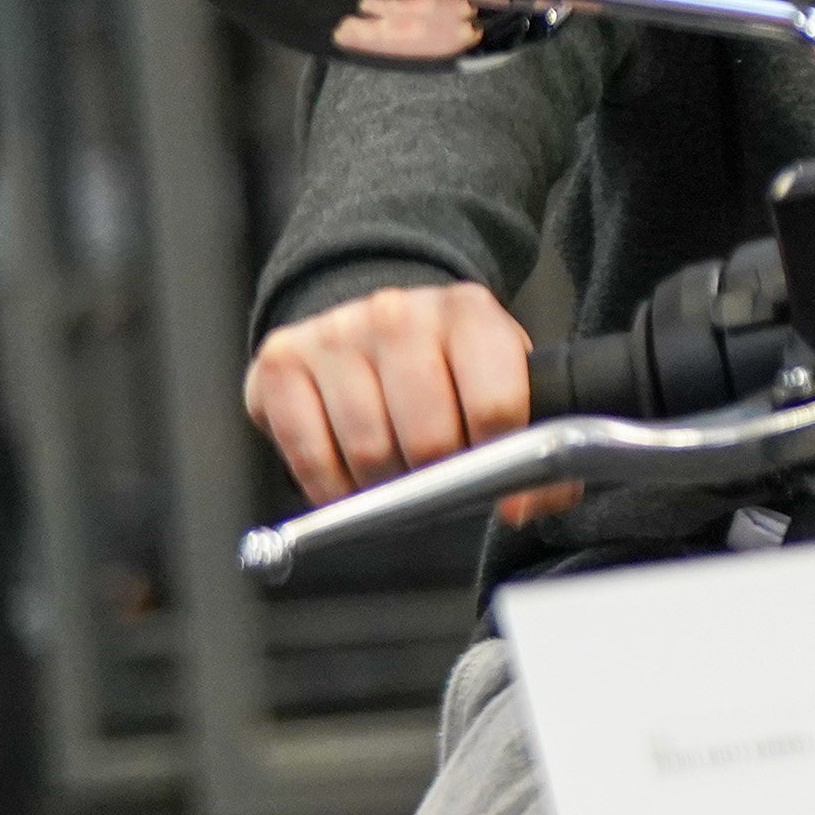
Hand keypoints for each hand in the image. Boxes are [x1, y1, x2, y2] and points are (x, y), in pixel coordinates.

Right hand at [245, 282, 578, 526]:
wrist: (376, 326)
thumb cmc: (447, 366)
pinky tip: (351, 472)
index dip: (502, 463)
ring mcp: (335, 333)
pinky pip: (310, 457)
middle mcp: (398, 313)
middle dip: (438, 478)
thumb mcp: (504, 382)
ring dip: (385, 485)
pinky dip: (333, 487)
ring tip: (397, 468)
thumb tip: (527, 502)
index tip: (502, 486)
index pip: (495, 406)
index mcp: (468, 313)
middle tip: (439, 476)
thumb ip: (532, 441)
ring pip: (369, 453)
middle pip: (429, 440)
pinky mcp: (282, 361)